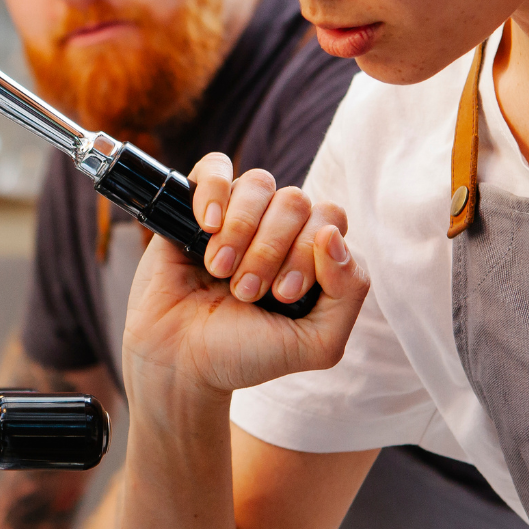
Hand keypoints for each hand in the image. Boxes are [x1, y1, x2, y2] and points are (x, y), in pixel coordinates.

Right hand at [122, 152, 368, 399]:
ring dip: (241, 230)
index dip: (309, 251)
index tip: (281, 294)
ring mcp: (237, 214)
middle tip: (246, 291)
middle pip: (296, 200)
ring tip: (220, 271)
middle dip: (271, 249)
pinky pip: (216, 166)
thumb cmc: (244, 354)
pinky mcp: (194, 206)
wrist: (179, 362)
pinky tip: (207, 226)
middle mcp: (278, 229)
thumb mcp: (316, 343)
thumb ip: (349, 295)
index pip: (330, 220)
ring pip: (260, 183)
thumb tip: (333, 236)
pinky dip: (215, 191)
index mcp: (311, 254)